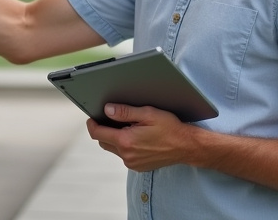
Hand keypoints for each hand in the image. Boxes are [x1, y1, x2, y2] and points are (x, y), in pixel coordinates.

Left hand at [86, 103, 200, 171]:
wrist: (186, 147)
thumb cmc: (170, 128)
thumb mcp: (148, 114)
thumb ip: (125, 112)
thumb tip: (107, 110)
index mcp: (126, 141)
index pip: (98, 133)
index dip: (92, 124)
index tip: (91, 118)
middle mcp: (126, 155)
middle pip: (103, 142)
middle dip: (102, 130)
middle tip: (107, 119)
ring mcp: (132, 163)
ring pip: (112, 149)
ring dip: (113, 138)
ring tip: (124, 126)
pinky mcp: (138, 167)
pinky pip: (123, 155)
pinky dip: (123, 146)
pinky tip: (134, 137)